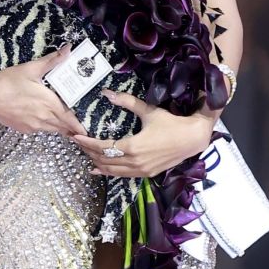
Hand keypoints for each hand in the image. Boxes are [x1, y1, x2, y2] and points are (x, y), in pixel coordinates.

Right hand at [0, 45, 87, 137]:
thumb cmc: (8, 81)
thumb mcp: (31, 68)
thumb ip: (52, 60)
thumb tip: (68, 49)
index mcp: (50, 105)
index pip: (71, 120)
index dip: (80, 126)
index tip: (88, 129)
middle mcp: (44, 119)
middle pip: (63, 127)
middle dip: (72, 127)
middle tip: (81, 126)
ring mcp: (33, 126)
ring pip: (52, 129)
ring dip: (59, 127)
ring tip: (66, 123)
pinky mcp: (23, 129)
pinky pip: (40, 129)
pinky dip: (45, 125)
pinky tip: (43, 118)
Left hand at [68, 88, 215, 177]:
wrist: (193, 139)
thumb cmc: (171, 123)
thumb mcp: (148, 111)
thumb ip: (127, 102)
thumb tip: (108, 92)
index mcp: (132, 147)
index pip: (103, 146)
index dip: (88, 142)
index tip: (76, 136)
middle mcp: (134, 162)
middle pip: (104, 160)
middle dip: (89, 151)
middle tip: (77, 143)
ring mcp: (141, 171)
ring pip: (112, 170)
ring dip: (97, 163)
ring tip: (85, 154)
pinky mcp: (147, 174)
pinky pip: (122, 175)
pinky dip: (109, 172)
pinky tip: (99, 169)